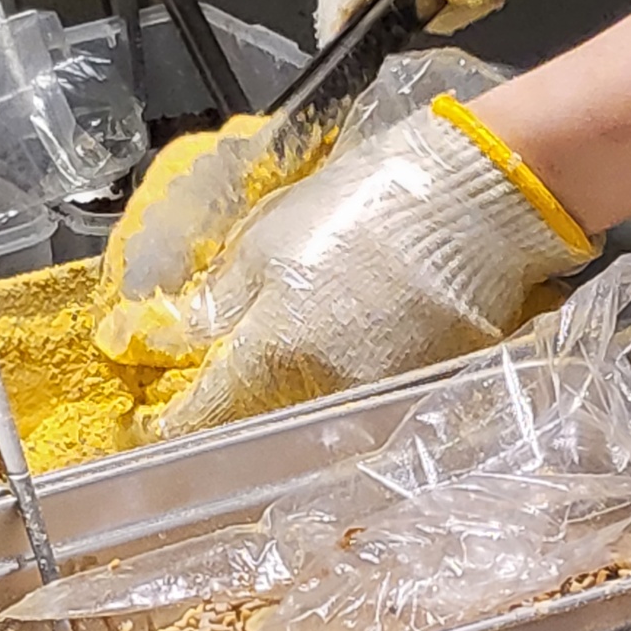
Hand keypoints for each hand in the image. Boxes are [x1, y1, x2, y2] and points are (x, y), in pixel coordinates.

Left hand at [102, 97, 596, 440]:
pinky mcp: (412, 392)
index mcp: (274, 352)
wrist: (476, 200)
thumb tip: (160, 344)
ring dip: (280, 407)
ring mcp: (372, 400)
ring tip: (284, 364)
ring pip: (304, 425)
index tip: (154, 412)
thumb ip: (214, 304)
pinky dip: (332, 394)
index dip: (167, 423)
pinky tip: (337, 355)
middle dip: (227, 414)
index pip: (200, 419)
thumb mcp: (269, 240)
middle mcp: (321, 393)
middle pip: (253, 430)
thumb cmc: (368, 206)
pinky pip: (353, 410)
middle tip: (213, 381)